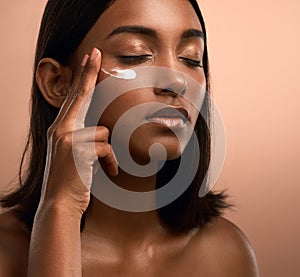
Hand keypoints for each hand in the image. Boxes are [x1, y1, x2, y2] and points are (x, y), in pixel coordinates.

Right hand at [39, 48, 117, 215]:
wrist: (59, 204)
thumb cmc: (71, 180)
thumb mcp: (75, 155)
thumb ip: (84, 138)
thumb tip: (103, 130)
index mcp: (60, 129)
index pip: (74, 98)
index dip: (82, 77)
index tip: (88, 59)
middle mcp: (60, 130)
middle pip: (80, 95)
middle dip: (89, 72)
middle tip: (96, 51)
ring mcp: (67, 139)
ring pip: (103, 133)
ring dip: (106, 153)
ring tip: (100, 167)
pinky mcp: (77, 150)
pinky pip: (107, 149)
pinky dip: (111, 163)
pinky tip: (107, 173)